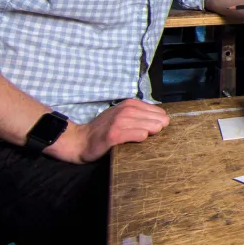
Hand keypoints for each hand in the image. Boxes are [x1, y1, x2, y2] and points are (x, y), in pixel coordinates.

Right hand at [47, 99, 169, 163]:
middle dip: (159, 128)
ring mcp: (120, 122)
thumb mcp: (122, 116)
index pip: (158, 111)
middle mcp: (125, 110)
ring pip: (148, 127)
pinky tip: (140, 139)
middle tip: (154, 135)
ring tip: (147, 138)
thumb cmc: (104, 129)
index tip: (158, 129)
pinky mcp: (114, 135)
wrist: (81, 140)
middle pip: (156, 119)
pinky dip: (141, 137)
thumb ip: (139, 116)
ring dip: (152, 133)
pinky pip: (137, 135)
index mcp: (130, 104)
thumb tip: (163, 121)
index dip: (160, 121)